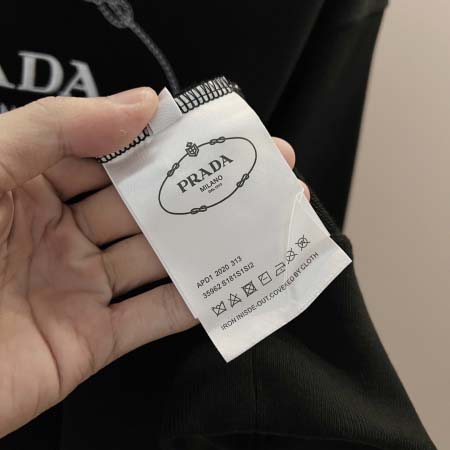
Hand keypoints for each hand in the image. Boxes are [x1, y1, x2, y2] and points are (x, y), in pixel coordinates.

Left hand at [0, 89, 307, 436]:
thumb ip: (59, 128)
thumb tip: (142, 102)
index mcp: (31, 188)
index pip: (111, 158)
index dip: (159, 143)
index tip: (207, 134)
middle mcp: (60, 237)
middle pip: (143, 209)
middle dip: (196, 193)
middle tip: (248, 177)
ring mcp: (77, 290)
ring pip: (155, 262)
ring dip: (204, 245)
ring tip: (254, 226)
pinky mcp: (88, 343)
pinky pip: (150, 319)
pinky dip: (189, 304)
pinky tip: (226, 284)